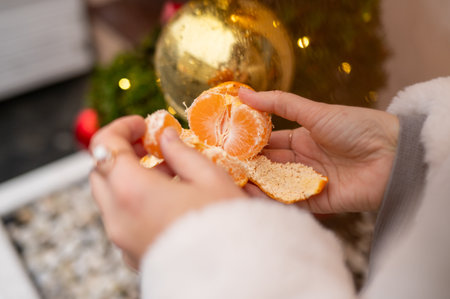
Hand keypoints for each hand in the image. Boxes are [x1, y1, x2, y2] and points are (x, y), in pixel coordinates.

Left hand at [89, 116, 246, 268]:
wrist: (232, 276)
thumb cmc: (226, 226)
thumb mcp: (210, 178)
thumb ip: (181, 152)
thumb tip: (166, 136)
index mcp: (132, 191)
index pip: (104, 145)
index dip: (120, 127)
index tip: (143, 124)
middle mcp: (118, 217)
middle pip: (100, 172)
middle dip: (121, 152)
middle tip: (151, 146)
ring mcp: (122, 240)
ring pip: (110, 197)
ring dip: (129, 177)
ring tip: (167, 173)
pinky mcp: (132, 254)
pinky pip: (122, 220)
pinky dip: (134, 202)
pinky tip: (166, 200)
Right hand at [239, 89, 398, 213]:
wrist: (392, 154)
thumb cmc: (356, 126)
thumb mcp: (314, 111)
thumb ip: (278, 103)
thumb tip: (242, 92)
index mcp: (302, 139)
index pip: (267, 142)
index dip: (246, 144)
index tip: (223, 145)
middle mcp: (302, 161)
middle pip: (268, 165)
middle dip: (246, 166)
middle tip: (220, 166)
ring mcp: (309, 182)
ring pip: (274, 184)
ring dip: (254, 183)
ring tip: (230, 181)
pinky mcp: (318, 202)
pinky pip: (289, 202)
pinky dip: (270, 200)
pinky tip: (251, 195)